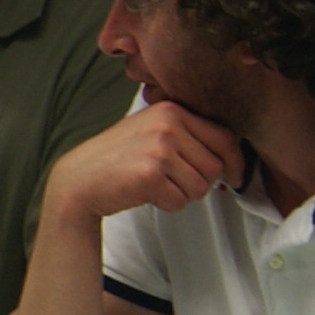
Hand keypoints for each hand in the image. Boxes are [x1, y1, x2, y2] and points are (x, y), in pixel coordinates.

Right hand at [48, 98, 242, 225]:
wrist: (79, 179)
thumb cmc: (117, 159)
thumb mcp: (152, 131)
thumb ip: (187, 134)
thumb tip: (231, 158)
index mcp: (172, 109)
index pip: (225, 136)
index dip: (234, 161)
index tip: (235, 176)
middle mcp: (167, 124)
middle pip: (215, 165)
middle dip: (202, 182)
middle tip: (177, 183)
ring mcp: (159, 148)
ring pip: (201, 186)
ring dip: (183, 195)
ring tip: (158, 186)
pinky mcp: (150, 174)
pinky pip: (181, 200)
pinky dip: (167, 204)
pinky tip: (147, 194)